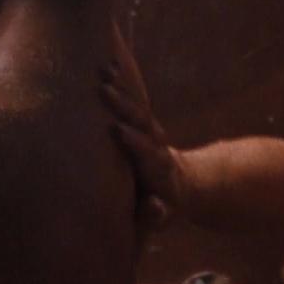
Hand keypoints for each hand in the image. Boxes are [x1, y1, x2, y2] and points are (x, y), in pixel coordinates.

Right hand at [99, 41, 178, 231]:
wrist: (180, 188)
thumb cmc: (161, 209)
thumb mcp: (160, 218)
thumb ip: (156, 215)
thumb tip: (156, 205)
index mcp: (159, 170)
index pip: (147, 153)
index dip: (135, 142)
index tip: (118, 129)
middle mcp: (156, 146)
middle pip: (143, 123)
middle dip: (125, 106)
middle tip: (104, 89)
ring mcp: (150, 132)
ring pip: (137, 108)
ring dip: (121, 89)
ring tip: (103, 70)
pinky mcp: (143, 123)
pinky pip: (132, 101)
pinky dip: (121, 85)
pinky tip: (106, 65)